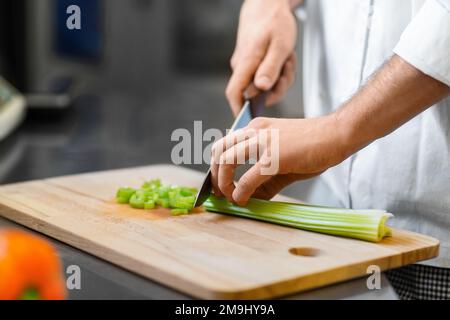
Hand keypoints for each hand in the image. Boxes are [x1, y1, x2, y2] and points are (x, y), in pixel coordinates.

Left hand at [211, 115, 349, 205]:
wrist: (337, 134)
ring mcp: (263, 142)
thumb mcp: (283, 159)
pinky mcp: (274, 157)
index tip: (220, 184)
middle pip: (218, 150)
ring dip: (222, 182)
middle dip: (213, 174)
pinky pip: (247, 178)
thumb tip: (251, 199)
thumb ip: (265, 179)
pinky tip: (243, 200)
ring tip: (230, 197)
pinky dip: (240, 192)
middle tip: (219, 192)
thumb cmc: (314, 145)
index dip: (216, 166)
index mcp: (256, 128)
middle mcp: (255, 131)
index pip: (225, 144)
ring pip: (226, 160)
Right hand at [227, 0, 297, 115]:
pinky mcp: (254, 64)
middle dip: (276, 88)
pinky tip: (285, 58)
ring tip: (287, 59)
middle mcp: (242, 67)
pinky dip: (280, 70)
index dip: (239, 110)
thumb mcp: (280, 45)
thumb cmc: (274, 23)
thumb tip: (261, 89)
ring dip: (281, 77)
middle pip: (256, 92)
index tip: (248, 122)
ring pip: (265, 84)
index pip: (234, 93)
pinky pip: (268, 75)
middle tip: (287, 70)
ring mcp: (248, 66)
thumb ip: (270, 68)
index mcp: (245, 63)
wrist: (268, 4)